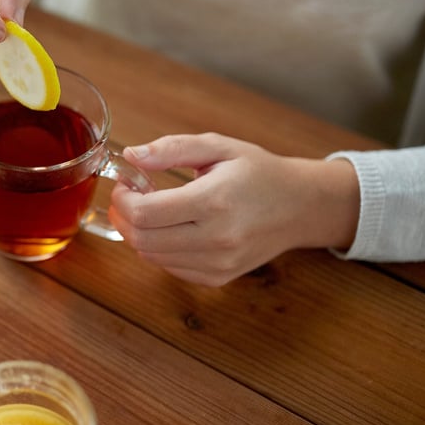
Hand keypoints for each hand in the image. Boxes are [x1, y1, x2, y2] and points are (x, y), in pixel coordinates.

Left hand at [109, 133, 359, 285]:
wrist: (301, 206)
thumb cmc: (258, 172)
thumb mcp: (217, 146)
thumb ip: (171, 149)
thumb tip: (131, 156)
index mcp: (214, 201)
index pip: (144, 213)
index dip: (123, 199)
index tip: (127, 184)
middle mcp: (217, 238)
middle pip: (142, 239)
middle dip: (124, 217)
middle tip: (130, 198)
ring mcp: (219, 263)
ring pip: (151, 256)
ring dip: (139, 234)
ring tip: (150, 210)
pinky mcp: (218, 277)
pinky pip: (170, 267)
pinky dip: (159, 249)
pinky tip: (170, 228)